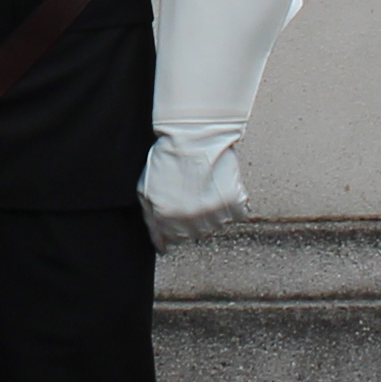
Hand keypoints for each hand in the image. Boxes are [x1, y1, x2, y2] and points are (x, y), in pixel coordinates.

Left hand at [139, 124, 247, 249]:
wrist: (192, 137)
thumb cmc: (167, 158)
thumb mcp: (145, 190)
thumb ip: (151, 220)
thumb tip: (161, 244)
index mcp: (166, 219)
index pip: (170, 242)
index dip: (171, 232)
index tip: (174, 226)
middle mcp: (190, 221)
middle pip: (192, 235)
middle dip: (189, 221)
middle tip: (188, 197)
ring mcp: (213, 214)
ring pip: (213, 226)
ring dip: (209, 213)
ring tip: (202, 188)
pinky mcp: (233, 204)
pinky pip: (236, 215)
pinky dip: (231, 205)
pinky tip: (219, 188)